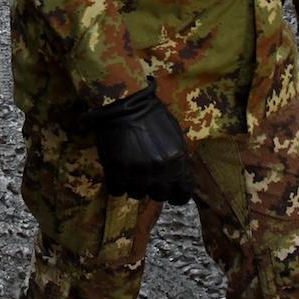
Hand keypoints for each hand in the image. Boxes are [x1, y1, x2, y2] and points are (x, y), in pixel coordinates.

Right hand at [86, 82, 192, 204]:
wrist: (124, 103)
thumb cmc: (152, 115)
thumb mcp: (175, 134)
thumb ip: (178, 158)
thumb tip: (179, 176)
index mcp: (175, 160)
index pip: (183, 193)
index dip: (179, 195)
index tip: (175, 194)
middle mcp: (158, 170)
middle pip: (160, 196)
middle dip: (157, 189)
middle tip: (151, 179)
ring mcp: (135, 172)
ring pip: (138, 194)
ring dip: (136, 186)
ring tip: (133, 172)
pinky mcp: (115, 170)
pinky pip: (117, 191)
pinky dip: (118, 184)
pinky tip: (120, 173)